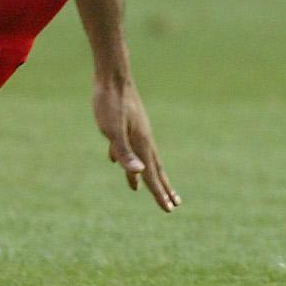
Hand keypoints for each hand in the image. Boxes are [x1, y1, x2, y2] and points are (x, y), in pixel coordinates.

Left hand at [92, 76, 179, 212]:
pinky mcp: (128, 122)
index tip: (169, 210)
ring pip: (145, 157)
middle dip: (163, 187)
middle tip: (174, 204)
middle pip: (155, 169)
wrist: (112, 75)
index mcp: (141, 144)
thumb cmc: (110, 102)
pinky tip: (114, 159)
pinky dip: (129, 158)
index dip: (159, 194)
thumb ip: (124, 152)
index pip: (151, 175)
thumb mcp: (112, 130)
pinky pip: (131, 146)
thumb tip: (139, 175)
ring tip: (147, 187)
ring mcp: (137, 130)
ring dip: (148, 173)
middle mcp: (143, 139)